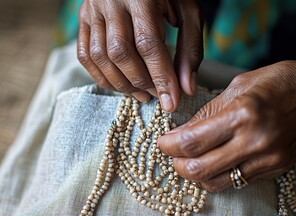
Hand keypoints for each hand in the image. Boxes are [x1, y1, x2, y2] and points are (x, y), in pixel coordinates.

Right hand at [77, 0, 203, 111]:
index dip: (160, 77)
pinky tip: (121, 85)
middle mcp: (111, 0)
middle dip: (141, 82)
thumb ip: (190, 49)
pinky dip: (102, 76)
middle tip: (158, 96)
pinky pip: (85, 54)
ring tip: (142, 95)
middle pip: (121, 52)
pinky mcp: (83, 18)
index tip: (171, 103)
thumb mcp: (189, 13)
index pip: (148, 43)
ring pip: (100, 56)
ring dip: (122, 84)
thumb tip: (187, 89)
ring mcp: (93, 9)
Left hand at [158, 58, 295, 191]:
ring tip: (193, 158)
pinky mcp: (275, 170)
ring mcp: (267, 160)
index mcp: (243, 114)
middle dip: (178, 165)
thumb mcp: (240, 86)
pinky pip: (236, 181)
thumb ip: (209, 112)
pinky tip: (217, 160)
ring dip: (197, 173)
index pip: (192, 141)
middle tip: (173, 153)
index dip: (169, 145)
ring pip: (216, 183)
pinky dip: (219, 174)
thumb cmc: (281, 82)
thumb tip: (183, 131)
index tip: (162, 142)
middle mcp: (255, 142)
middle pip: (199, 170)